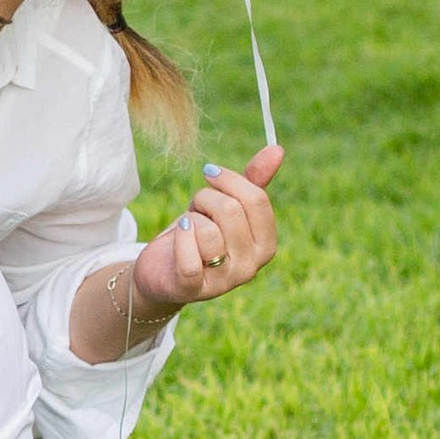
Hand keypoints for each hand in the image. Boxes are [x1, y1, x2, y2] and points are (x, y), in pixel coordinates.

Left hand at [133, 143, 281, 316]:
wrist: (162, 270)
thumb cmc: (198, 233)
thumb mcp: (224, 205)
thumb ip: (252, 181)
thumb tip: (277, 149)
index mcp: (265, 244)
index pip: (257, 200)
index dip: (229, 180)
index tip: (210, 173)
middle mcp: (251, 266)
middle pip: (231, 211)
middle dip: (204, 198)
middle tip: (195, 209)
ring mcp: (224, 281)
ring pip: (207, 231)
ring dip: (189, 219)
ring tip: (186, 228)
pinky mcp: (193, 290)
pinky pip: (189, 259)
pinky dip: (179, 239)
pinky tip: (177, 234)